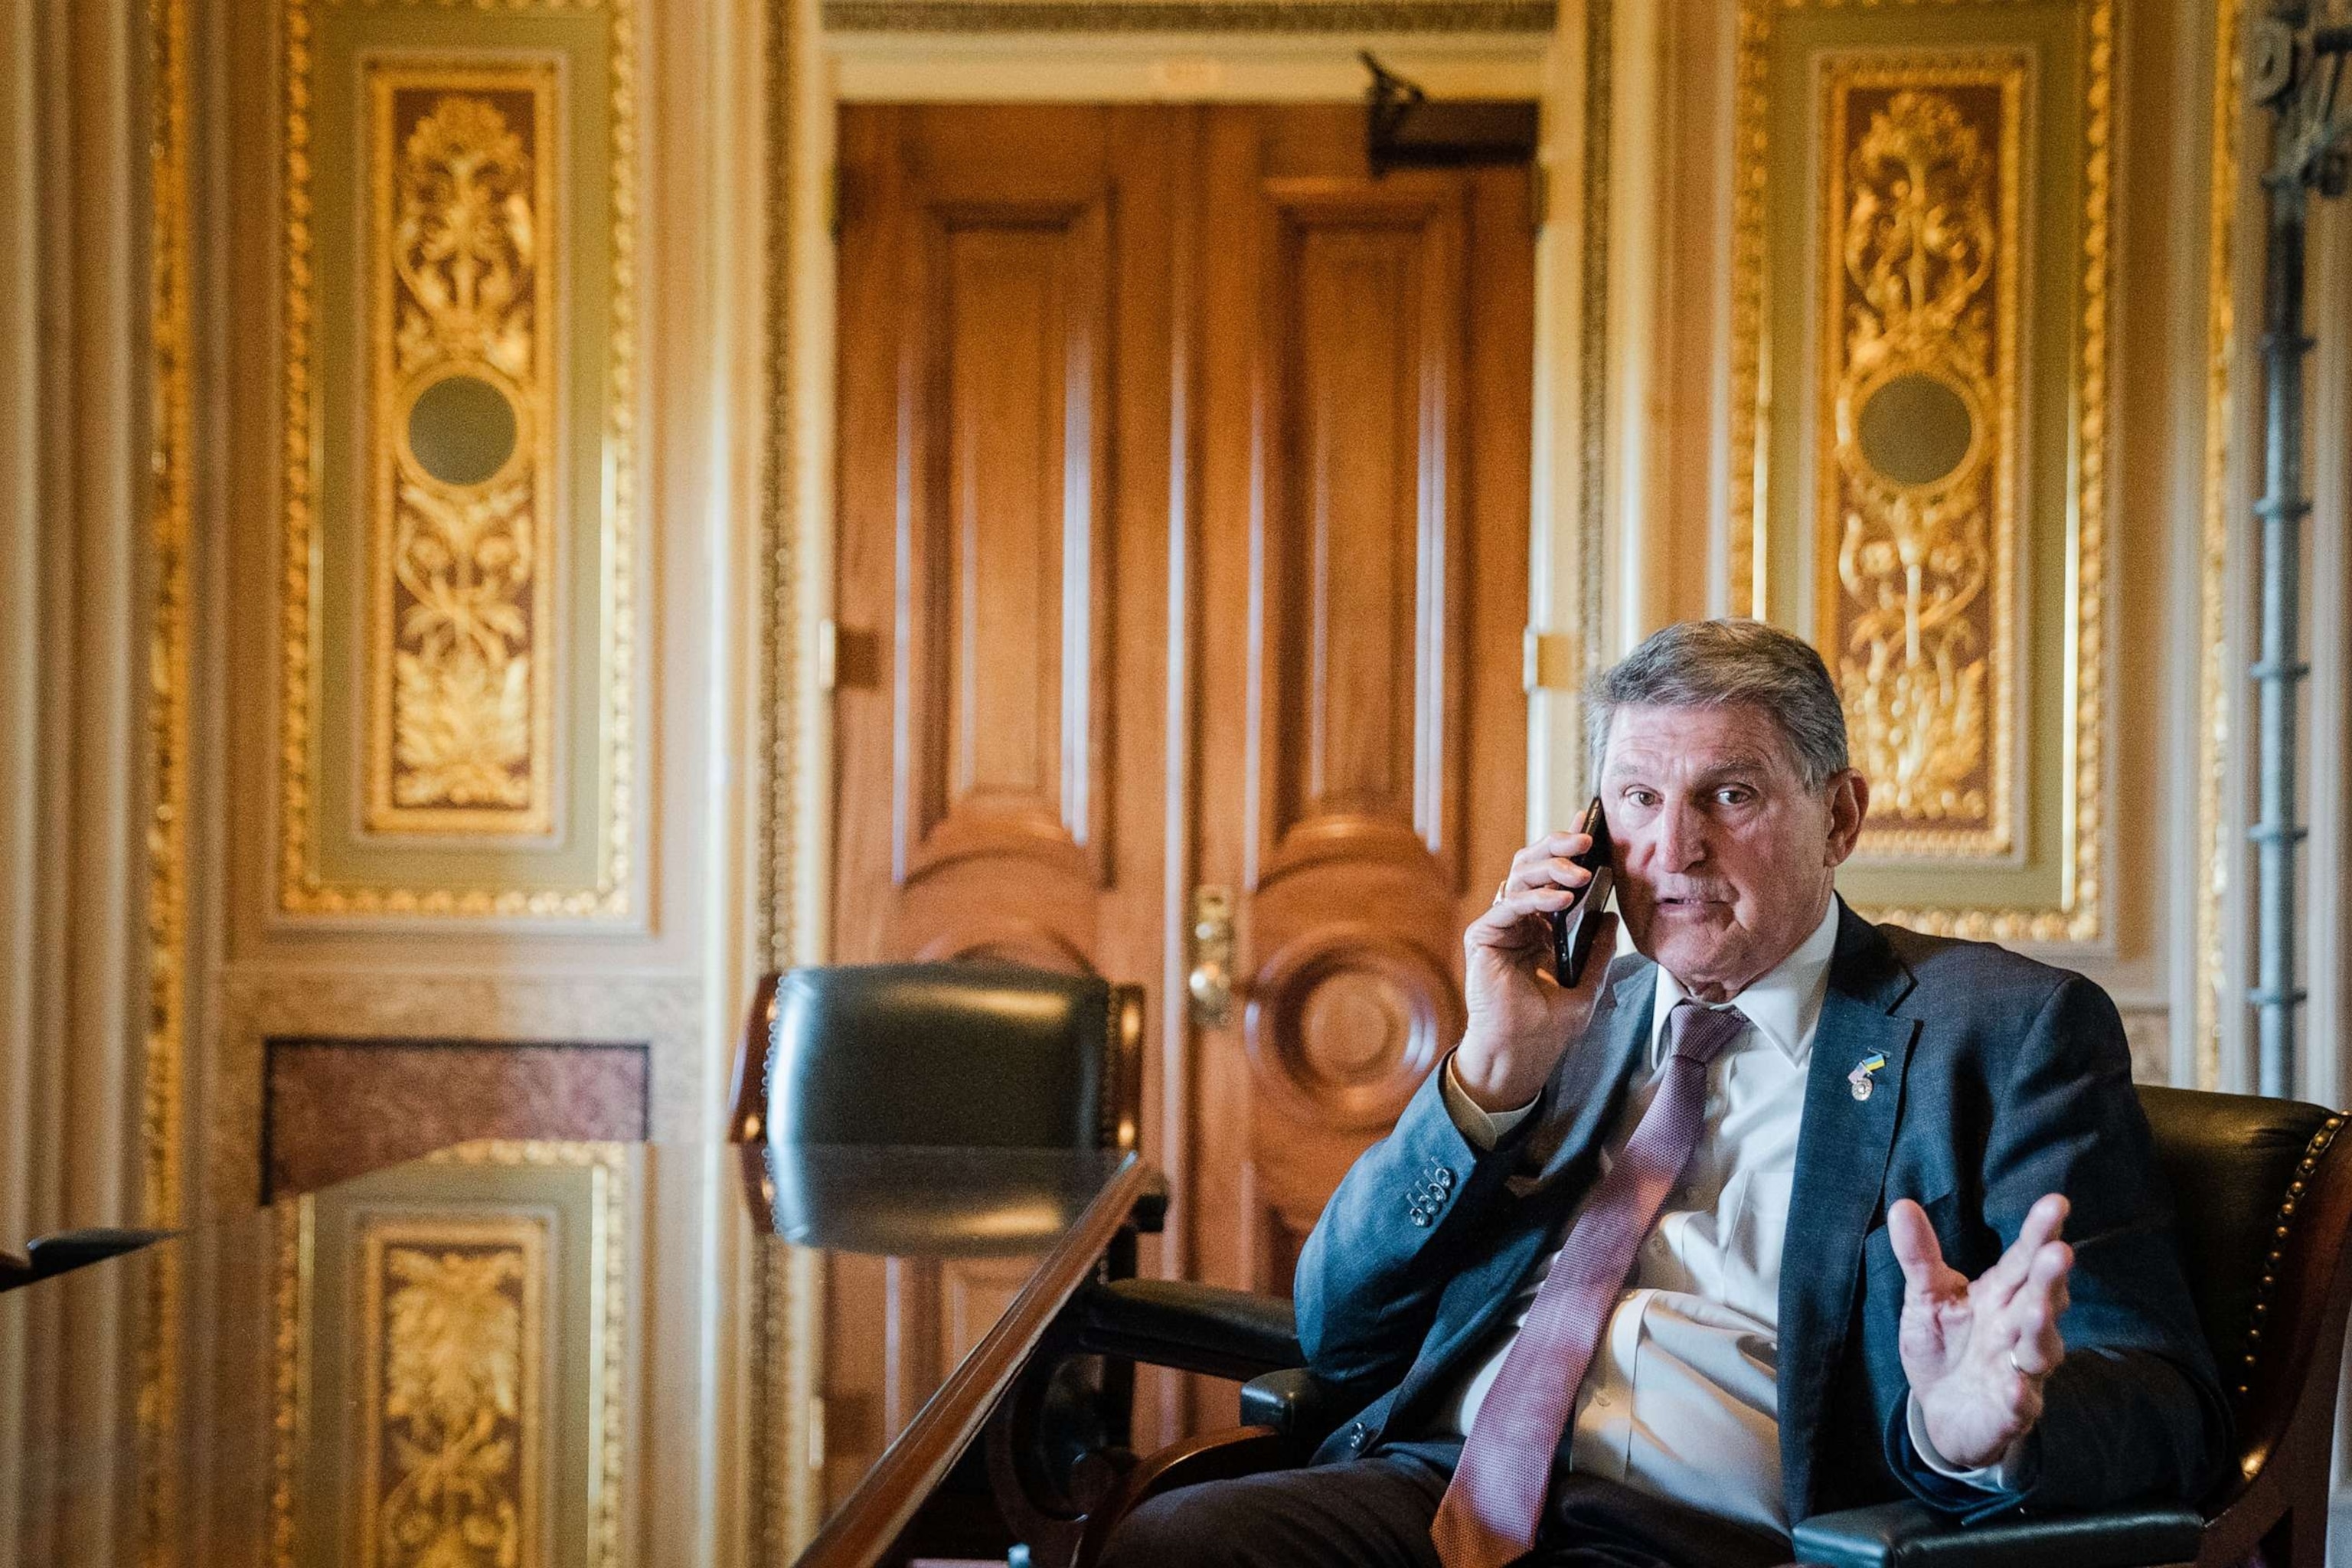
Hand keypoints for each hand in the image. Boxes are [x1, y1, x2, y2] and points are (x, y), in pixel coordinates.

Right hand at [1453, 831, 1620, 1112]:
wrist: (1521, 1055)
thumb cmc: (1548, 1026)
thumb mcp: (1588, 984)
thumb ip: (1597, 951)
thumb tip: (1612, 918)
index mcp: (1540, 926)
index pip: (1554, 876)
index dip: (1569, 849)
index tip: (1594, 826)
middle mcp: (1518, 920)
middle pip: (1533, 865)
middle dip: (1559, 846)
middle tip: (1587, 838)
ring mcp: (1499, 926)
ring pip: (1520, 877)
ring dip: (1552, 868)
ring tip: (1581, 872)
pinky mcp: (1484, 937)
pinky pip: (1509, 905)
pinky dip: (1537, 898)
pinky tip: (1563, 899)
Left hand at [1890, 1192, 2072, 1470]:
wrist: (1942, 1411)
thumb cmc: (1943, 1346)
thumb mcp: (1925, 1297)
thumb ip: (1918, 1256)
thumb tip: (1901, 1204)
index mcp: (2000, 1295)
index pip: (2022, 1259)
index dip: (2040, 1233)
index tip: (2056, 1203)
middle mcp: (2018, 1328)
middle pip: (2040, 1298)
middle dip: (2050, 1277)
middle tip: (2059, 1251)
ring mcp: (2020, 1370)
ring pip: (2040, 1349)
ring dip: (2040, 1330)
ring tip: (2036, 1310)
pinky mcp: (2012, 1411)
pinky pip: (2020, 1404)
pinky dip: (2019, 1394)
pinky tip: (2013, 1386)